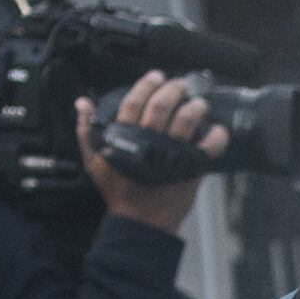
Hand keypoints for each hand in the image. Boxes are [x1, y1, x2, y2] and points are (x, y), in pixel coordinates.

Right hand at [86, 73, 223, 231]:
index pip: (134, 100)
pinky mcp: (191, 168)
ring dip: (196, 107)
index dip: (146, 84)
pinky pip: (209, 147)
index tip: (156, 76)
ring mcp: (171, 155)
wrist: (140, 222)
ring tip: (200, 104)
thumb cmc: (118, 190)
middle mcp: (149, 142)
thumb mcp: (95, 160)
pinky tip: (217, 130)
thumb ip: (87, 129)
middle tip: (181, 85)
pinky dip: (217, 136)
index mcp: (125, 137)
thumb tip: (82, 103)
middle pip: (162, 105)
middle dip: (174, 89)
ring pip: (187, 120)